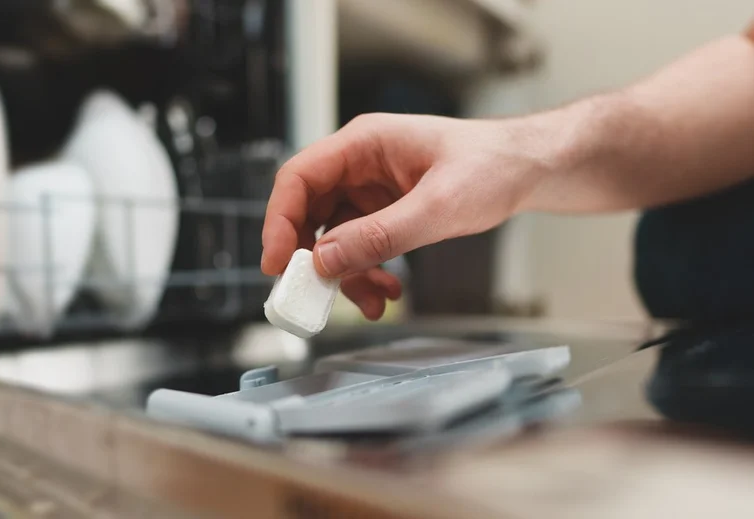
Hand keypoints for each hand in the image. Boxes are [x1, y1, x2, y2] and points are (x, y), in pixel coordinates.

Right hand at [261, 113, 554, 319]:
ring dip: (346, 274)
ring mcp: (371, 190)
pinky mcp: (385, 211)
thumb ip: (380, 235)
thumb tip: (325, 261)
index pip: (298, 178)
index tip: (278, 263)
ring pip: (334, 238)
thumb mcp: (437, 206)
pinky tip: (387, 291)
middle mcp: (360, 165)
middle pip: (309, 212)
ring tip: (372, 301)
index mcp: (364, 144)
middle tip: (315, 295)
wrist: (527, 171)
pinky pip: (360, 246)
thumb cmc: (491, 166)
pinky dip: (367, 272)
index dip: (279, 221)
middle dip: (312, 258)